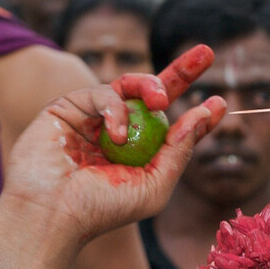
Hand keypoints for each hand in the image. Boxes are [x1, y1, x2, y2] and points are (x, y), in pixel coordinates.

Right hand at [1, 45, 226, 244]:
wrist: (49, 214)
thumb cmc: (101, 209)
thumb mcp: (155, 185)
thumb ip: (180, 151)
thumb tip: (204, 115)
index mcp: (139, 153)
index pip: (174, 126)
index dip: (197, 112)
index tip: (219, 103)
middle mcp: (118, 131)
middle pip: (155, 93)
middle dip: (182, 71)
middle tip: (206, 54)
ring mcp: (92, 117)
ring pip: (131, 85)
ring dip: (153, 86)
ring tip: (161, 100)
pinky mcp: (68, 107)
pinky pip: (103, 93)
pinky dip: (116, 109)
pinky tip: (117, 135)